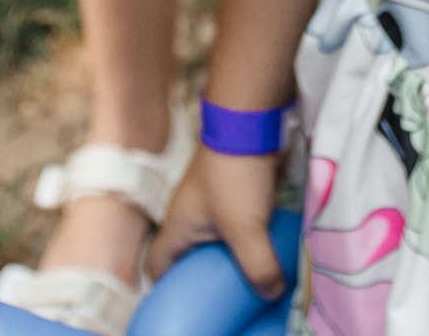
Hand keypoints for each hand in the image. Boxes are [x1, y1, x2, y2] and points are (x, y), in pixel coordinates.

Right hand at [150, 146, 287, 297]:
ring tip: (253, 280)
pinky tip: (270, 252)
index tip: (186, 307)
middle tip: (226, 301)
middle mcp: (190, 217)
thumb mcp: (246, 228)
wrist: (252, 121)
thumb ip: (258, 266)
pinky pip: (240, 228)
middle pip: (190, 259)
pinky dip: (251, 242)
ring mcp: (214, 204)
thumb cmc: (235, 174)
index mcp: (177, 226)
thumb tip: (271, 293)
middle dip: (207, 280)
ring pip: (218, 243)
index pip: (157, 267)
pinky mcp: (236, 193)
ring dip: (234, 260)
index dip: (166, 290)